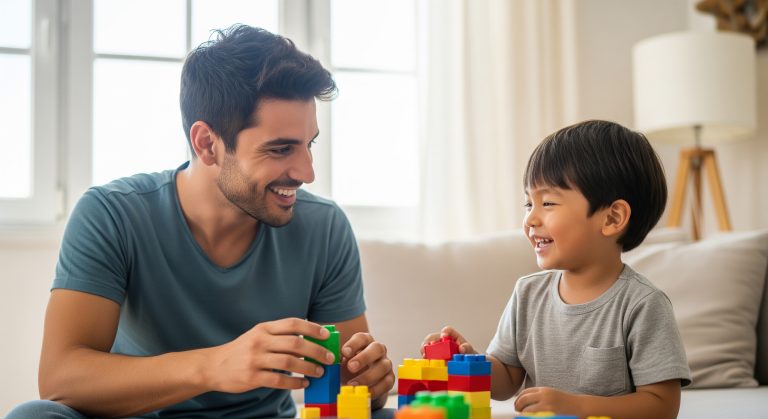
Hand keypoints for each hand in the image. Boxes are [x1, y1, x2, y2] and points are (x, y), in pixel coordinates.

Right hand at [204, 318, 335, 392]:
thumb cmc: (242, 350)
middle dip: (317, 351)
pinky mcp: (252, 377)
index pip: (293, 323)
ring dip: (309, 368)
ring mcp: (255, 359)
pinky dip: (295, 383)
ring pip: (289, 362)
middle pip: (295, 343)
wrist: (214, 366)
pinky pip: (279, 380)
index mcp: (264, 328)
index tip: (326, 335)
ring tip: (319, 372)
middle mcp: (260, 341)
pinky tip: (303, 383)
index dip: (312, 328)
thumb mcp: (259, 336)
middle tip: (329, 358)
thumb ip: (280, 336)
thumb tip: (310, 340)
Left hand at [340, 332, 394, 401]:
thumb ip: (336, 359)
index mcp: (365, 342)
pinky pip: (387, 382)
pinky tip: (364, 392)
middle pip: (377, 348)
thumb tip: (327, 361)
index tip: (344, 352)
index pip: (362, 337)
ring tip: (352, 385)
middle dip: (364, 357)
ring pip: (384, 365)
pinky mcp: (389, 378)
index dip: (354, 344)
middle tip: (351, 367)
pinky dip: (376, 389)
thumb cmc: (347, 367)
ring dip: (368, 376)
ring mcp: (385, 363)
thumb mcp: (340, 361)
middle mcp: (378, 350)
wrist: (357, 382)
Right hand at [421, 326, 477, 355]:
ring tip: (425, 355)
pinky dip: (425, 356)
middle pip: (433, 337)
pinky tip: (425, 360)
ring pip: (427, 345)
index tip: (443, 336)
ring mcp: (437, 348)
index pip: (448, 330)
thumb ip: (467, 348)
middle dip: (429, 341)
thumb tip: (462, 348)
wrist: (466, 364)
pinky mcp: (434, 356)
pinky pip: (427, 354)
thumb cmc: (468, 355)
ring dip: (424, 349)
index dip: (445, 332)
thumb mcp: (470, 352)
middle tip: (426, 346)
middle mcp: (443, 341)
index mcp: (453, 337)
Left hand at [514, 386, 580, 413]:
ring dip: (522, 414)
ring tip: (522, 416)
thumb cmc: (566, 402)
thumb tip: (525, 401)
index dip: (518, 398)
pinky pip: (534, 417)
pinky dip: (529, 418)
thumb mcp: (552, 395)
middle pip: (523, 399)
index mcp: (544, 390)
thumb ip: (540, 396)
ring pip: (527, 410)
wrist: (581, 406)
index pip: (525, 392)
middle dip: (517, 406)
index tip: (517, 404)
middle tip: (517, 411)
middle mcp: (544, 396)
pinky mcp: (550, 414)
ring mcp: (547, 406)